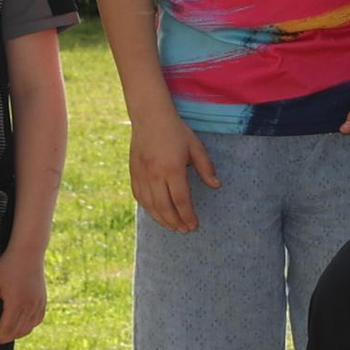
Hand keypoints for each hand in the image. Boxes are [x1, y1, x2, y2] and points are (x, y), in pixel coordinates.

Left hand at [0, 244, 44, 342]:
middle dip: (2, 338)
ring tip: (3, 332)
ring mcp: (39, 304)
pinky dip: (27, 327)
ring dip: (14, 334)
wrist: (28, 253)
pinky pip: (37, 321)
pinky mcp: (43, 301)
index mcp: (17, 302)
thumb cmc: (9, 266)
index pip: (6, 329)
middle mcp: (30, 306)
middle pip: (17, 332)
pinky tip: (18, 324)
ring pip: (28, 329)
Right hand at [129, 105, 218, 232]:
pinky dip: (148, 209)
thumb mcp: (196, 147)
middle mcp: (155, 175)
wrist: (149, 118)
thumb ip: (206, 168)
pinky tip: (156, 214)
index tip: (194, 225)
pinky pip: (139, 197)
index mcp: (172, 169)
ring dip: (161, 219)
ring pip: (150, 205)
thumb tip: (216, 186)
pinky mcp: (133, 173)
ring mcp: (141, 175)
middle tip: (185, 231)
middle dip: (176, 222)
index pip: (181, 200)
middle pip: (164, 207)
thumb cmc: (177, 131)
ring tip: (173, 227)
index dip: (188, 215)